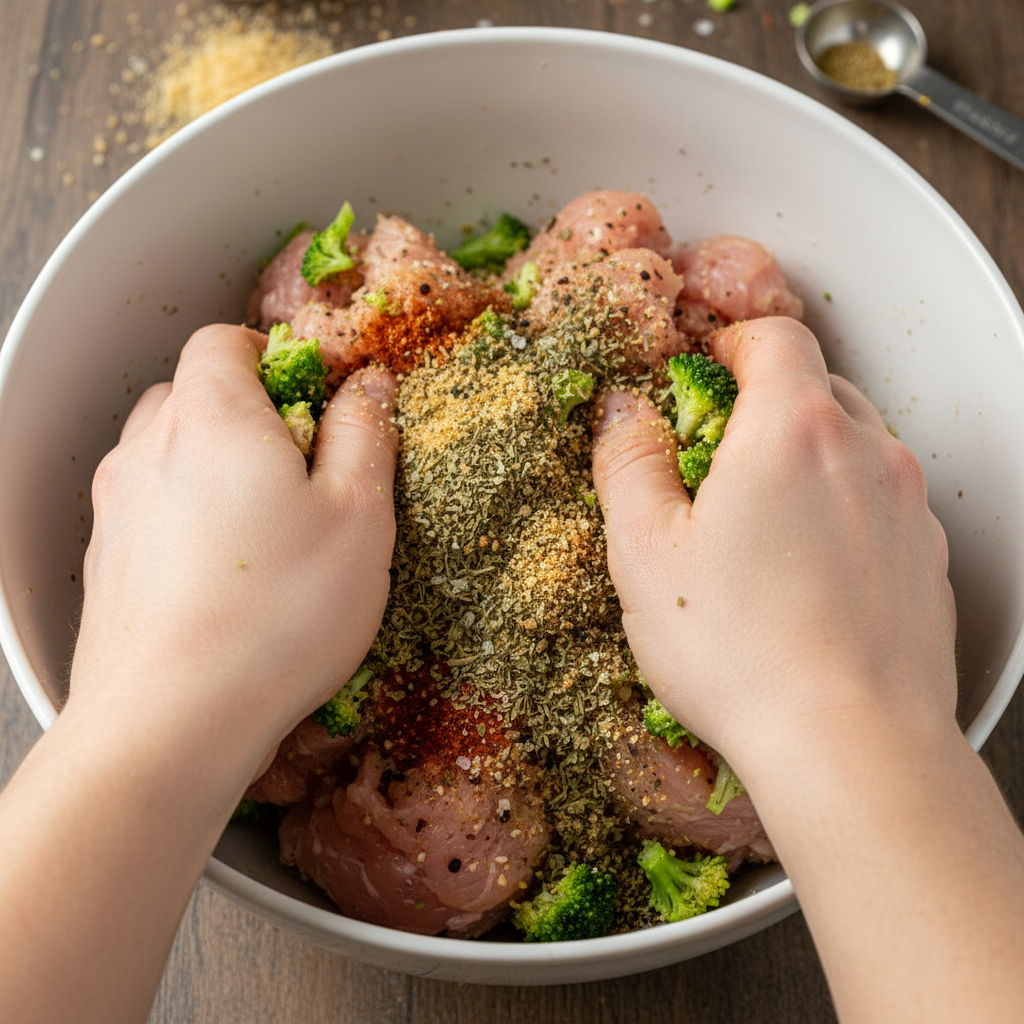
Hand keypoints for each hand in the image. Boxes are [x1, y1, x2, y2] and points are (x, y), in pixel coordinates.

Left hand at [70, 324, 397, 759]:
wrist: (173, 721)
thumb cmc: (279, 614)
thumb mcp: (359, 516)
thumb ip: (366, 434)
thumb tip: (368, 386)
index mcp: (212, 417)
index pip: (227, 341)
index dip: (278, 358)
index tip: (317, 401)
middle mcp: (148, 449)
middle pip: (192, 394)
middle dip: (246, 415)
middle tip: (300, 469)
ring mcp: (116, 507)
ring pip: (166, 455)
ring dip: (212, 468)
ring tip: (264, 530)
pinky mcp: (104, 563)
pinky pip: (150, 513)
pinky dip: (186, 521)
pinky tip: (226, 577)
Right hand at [591, 316, 956, 768]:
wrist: (852, 747)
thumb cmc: (741, 651)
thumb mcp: (645, 552)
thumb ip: (627, 462)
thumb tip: (625, 412)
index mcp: (791, 429)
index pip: (774, 337)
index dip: (732, 342)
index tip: (704, 370)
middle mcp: (865, 451)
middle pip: (816, 386)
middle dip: (764, 402)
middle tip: (715, 454)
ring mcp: (908, 506)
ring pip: (853, 445)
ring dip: (805, 457)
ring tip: (759, 521)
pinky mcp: (928, 559)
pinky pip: (880, 504)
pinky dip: (842, 510)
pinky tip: (804, 571)